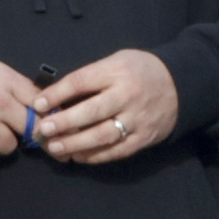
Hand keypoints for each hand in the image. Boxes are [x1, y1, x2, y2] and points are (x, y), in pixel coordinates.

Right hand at [0, 51, 38, 166]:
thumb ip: (11, 80)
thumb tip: (33, 97)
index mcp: (6, 81)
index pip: (40, 101)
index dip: (41, 112)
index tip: (36, 117)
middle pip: (30, 127)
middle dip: (23, 129)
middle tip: (12, 127)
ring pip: (10, 146)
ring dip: (2, 142)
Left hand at [33, 49, 178, 163]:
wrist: (181, 84)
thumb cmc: (139, 71)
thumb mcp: (116, 61)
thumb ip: (90, 76)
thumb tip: (55, 95)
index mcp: (117, 71)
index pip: (81, 82)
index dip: (57, 94)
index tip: (38, 104)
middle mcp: (128, 95)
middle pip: (91, 111)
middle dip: (63, 122)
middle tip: (43, 130)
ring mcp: (137, 119)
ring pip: (103, 135)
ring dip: (76, 144)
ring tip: (55, 147)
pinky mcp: (144, 138)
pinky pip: (116, 151)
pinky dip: (95, 156)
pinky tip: (78, 156)